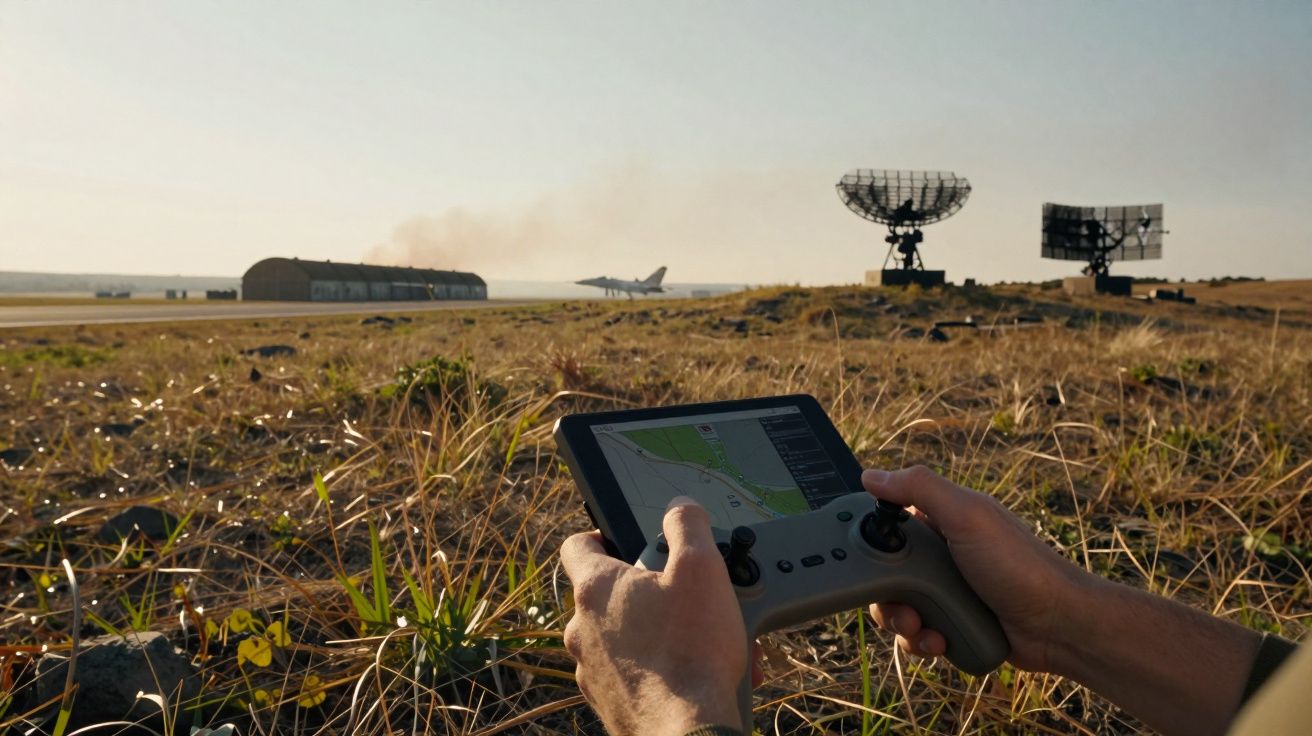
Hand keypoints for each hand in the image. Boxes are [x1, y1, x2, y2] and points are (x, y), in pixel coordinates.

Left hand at [561, 497, 747, 734]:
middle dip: (648, 594)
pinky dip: (658, 670)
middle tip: (688, 600)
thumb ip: (687, 526)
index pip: (577, 544)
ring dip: (657, 635)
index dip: (600, 535)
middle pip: (607, 595)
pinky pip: (631, 675)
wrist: (685, 733)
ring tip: (704, 643)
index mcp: (596, 588)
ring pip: (621, 639)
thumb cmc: (691, 652)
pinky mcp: (607, 703)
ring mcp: (590, 670)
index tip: (624, 540)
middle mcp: (581, 629)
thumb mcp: (701, 569)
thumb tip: (679, 507)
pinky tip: (695, 674)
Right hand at [863, 466, 1091, 672]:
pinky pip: (917, 635)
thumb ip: (920, 488)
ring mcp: (946, 593)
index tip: (870, 562)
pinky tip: (941, 641)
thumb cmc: (1019, 565)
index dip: (874, 545)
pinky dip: (922, 642)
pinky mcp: (952, 625)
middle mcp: (941, 556)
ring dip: (902, 624)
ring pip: (897, 608)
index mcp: (942, 522)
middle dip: (887, 595)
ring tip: (922, 629)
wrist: (1058, 626)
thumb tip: (871, 476)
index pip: (888, 527)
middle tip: (902, 607)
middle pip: (886, 574)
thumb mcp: (968, 515)